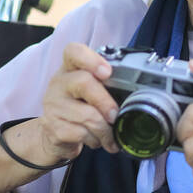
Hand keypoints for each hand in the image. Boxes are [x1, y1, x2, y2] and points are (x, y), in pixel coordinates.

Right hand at [37, 42, 121, 161]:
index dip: (91, 59)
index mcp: (70, 69)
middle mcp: (58, 83)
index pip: (73, 51)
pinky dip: (95, 140)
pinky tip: (96, 140)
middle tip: (115, 115)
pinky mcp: (53, 127)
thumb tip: (139, 95)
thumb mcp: (92, 92)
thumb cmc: (81, 108)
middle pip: (83, 82)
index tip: (107, 72)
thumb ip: (109, 86)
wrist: (55, 135)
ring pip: (86, 115)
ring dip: (105, 129)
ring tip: (110, 135)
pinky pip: (81, 134)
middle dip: (105, 102)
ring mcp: (53, 105)